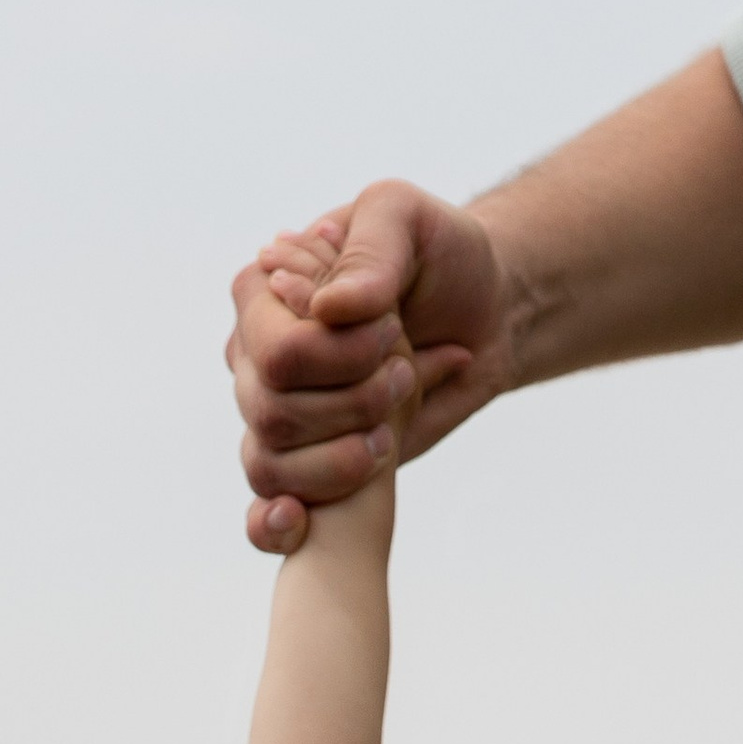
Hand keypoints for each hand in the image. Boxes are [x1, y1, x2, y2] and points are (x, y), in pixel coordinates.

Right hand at [230, 182, 503, 553]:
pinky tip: (298, 520)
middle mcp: (256, 360)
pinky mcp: (304, 466)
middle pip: (272, 413)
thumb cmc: (443, 257)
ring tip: (391, 428)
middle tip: (402, 375)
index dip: (334, 357)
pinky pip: (264, 511)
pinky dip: (275, 524)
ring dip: (342, 457)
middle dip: (352, 404)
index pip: (273, 351)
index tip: (389, 332)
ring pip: (269, 465)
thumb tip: (328, 310)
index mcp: (263, 295)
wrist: (487, 317)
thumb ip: (371, 247)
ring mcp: (275, 417)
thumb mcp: (409, 219)